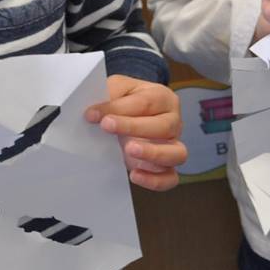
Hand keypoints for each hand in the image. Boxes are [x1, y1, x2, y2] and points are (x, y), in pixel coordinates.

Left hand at [86, 76, 187, 191]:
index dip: (119, 109)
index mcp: (163, 98)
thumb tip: (94, 113)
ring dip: (152, 154)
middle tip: (107, 127)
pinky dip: (155, 180)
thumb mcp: (116, 88)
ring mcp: (172, 146)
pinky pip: (170, 178)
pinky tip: (134, 175)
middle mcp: (173, 122)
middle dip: (133, 127)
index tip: (92, 114)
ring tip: (128, 151)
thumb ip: (108, 95)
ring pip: (177, 153)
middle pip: (164, 127)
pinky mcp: (165, 167)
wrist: (125, 116)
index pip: (146, 103)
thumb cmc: (123, 100)